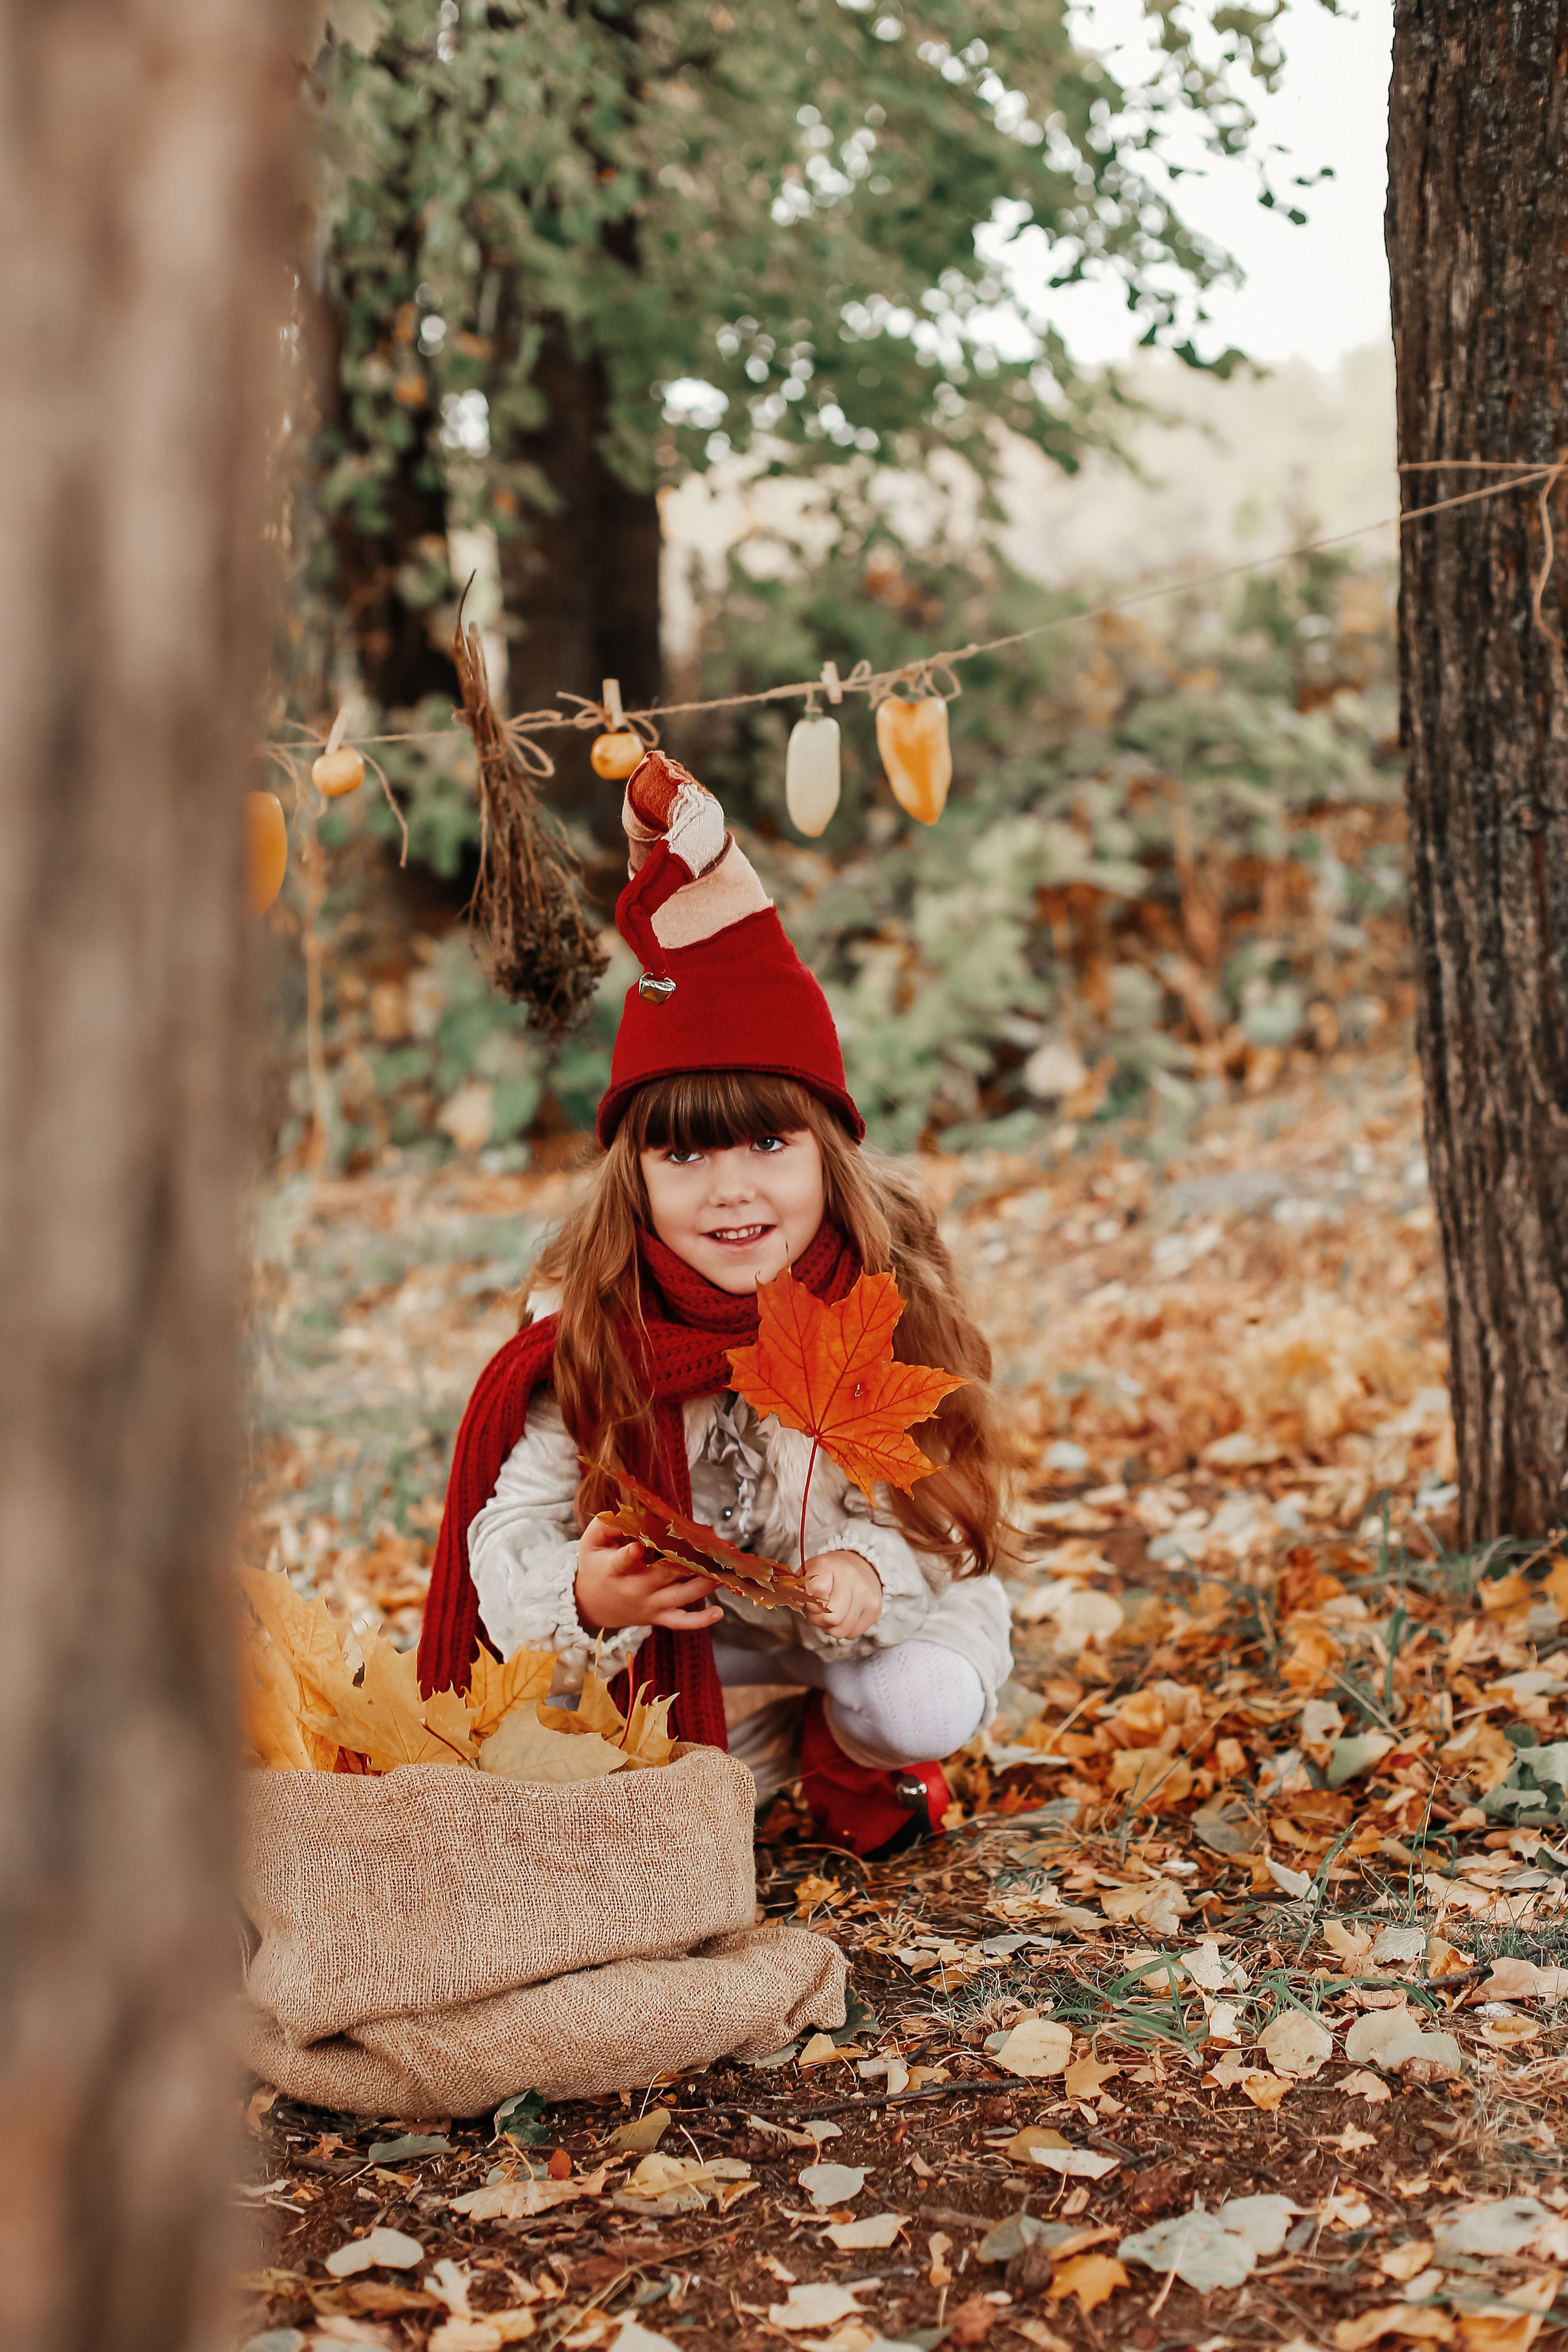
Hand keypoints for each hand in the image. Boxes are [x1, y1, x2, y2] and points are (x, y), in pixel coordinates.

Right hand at [575, 1514, 722, 1633]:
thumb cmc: (594, 1567)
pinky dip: (700, 1620)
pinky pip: (680, 1622)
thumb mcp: (591, 1543)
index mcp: (615, 1570)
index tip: (638, 1545)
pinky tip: (718, 1612)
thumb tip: (629, 1513)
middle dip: (687, 1562)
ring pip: (680, 1597)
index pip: (622, 1563)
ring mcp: (650, 1605)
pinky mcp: (658, 1616)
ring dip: (703, 1585)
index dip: (629, 1555)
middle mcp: (635, 1590)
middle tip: (709, 1548)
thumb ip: (607, 1525)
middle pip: (664, 1576)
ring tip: (722, 1573)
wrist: (590, 1606)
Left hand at [801, 1548, 882, 1640]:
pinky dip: (844, 1628)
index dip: (809, 1600)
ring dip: (831, 1627)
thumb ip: (799, 1587)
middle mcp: (851, 1579)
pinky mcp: (875, 1611)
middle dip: (819, 1618)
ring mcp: (866, 1596)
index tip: (811, 1596)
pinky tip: (845, 1614)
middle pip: (830, 1618)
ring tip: (832, 1612)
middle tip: (820, 1609)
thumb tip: (799, 1602)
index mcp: (829, 1566)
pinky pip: (852, 1633)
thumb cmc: (830, 1572)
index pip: (816, 1591)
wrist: (860, 1566)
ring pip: (840, 1631)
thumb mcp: (809, 1571)